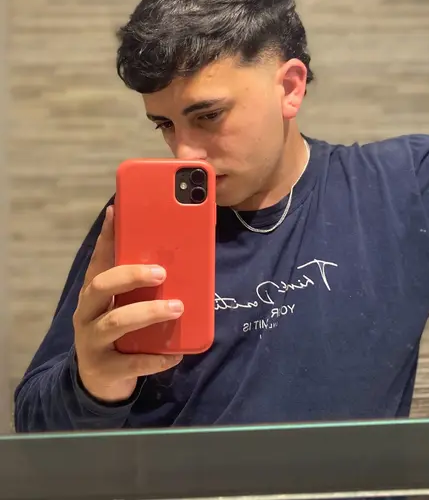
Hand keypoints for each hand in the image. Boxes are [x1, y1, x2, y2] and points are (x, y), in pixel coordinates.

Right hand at [73, 205, 183, 402]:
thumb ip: (138, 285)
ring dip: (150, 312)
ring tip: (177, 308)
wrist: (98, 380)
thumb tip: (170, 257)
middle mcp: (87, 312)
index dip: (106, 236)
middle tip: (162, 273)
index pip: (98, 259)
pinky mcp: (104, 369)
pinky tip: (176, 355)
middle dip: (132, 275)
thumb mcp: (123, 305)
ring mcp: (92, 341)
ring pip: (117, 321)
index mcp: (94, 292)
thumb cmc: (118, 332)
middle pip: (102, 285)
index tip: (115, 212)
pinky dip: (156, 358)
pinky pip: (131, 362)